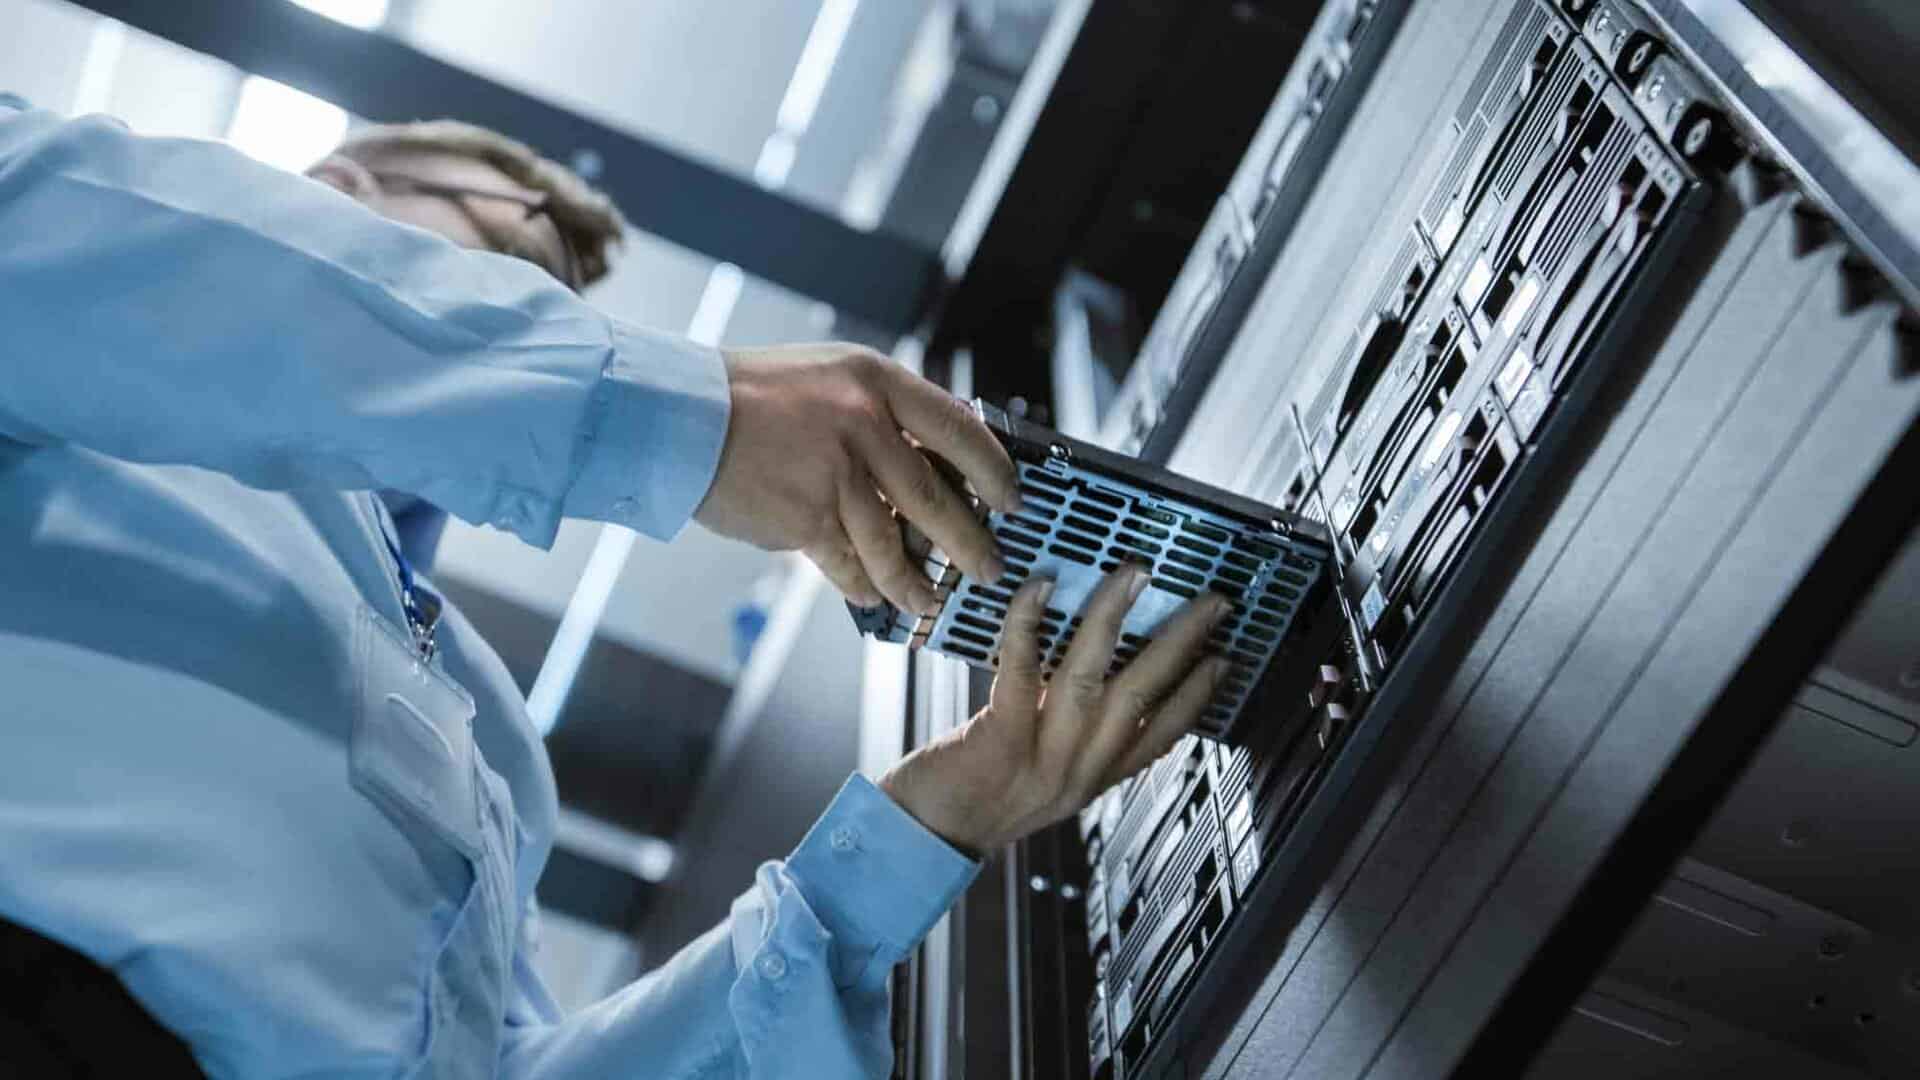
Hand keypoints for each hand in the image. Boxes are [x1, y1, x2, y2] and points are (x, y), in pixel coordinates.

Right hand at [694, 344, 1021, 613]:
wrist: (676, 414)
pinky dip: (863, 584)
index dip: (993, 469)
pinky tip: (873, 596)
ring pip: (893, 543)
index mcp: (876, 382)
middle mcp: (864, 424)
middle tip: (988, 568)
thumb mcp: (829, 376)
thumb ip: (880, 411)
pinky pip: (847, 563)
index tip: (1012, 499)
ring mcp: (836, 473)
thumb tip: (930, 460)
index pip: (958, 427)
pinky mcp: (805, 517)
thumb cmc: (750, 394)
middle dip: (970, 543)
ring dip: (914, 580)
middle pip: (936, 497)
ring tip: (928, 599)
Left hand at [879, 567, 1229, 853]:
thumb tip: (1100, 683)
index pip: (1161, 736)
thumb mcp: (1045, 782)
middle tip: (1211, 603)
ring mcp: (1042, 757)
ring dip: (1114, 620)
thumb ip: (1077, 743)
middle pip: (1142, 697)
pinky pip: (1022, 672)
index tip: (1225, 659)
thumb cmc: (976, 799)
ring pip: (1091, 678)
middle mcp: (1077, 770)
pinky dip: (1031, 625)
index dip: (1197, 696)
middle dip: (1181, 643)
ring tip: (1136, 577)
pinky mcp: (999, 741)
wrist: (922, 838)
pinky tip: (1041, 588)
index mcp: (1093, 778)